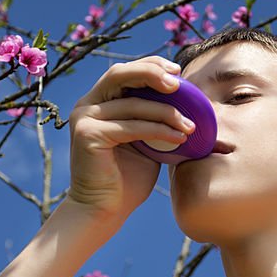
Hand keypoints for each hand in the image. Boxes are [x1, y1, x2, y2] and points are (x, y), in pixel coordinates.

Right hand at [65, 56, 194, 223]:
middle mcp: (87, 105)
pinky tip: (180, 138)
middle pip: (120, 74)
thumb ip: (155, 120)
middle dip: (153, 73)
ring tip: (191, 125)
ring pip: (132, 104)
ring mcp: (84, 119)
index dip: (150, 65)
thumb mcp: (146, 143)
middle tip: (180, 84)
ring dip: (167, 112)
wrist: (104, 210)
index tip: (178, 71)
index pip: (124, 73)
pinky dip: (159, 130)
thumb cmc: (126, 179)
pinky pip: (132, 127)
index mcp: (98, 103)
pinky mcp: (88, 135)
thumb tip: (192, 103)